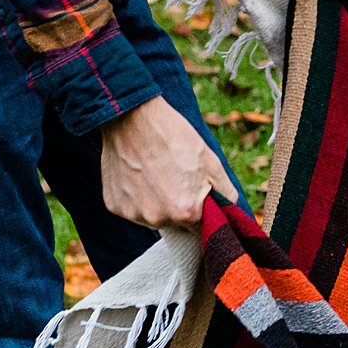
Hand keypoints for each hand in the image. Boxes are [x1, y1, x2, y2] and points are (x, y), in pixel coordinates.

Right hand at [99, 96, 237, 228]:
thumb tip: (234, 216)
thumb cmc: (175, 138)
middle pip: (176, 224)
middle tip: (176, 180)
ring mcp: (133, 214)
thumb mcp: (213, 164)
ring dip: (158, 204)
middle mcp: (157, 219)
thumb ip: (227, 197)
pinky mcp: (114, 205)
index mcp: (185, 212)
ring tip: (156, 175)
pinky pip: (133, 209)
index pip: (201, 230)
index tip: (198, 198)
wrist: (134, 117)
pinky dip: (137, 198)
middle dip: (180, 207)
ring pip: (154, 218)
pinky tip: (139, 176)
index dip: (202, 213)